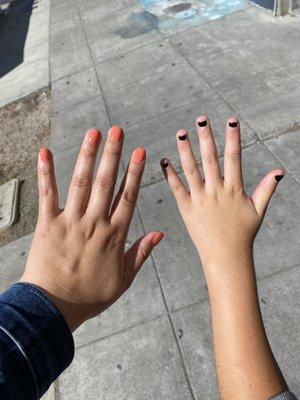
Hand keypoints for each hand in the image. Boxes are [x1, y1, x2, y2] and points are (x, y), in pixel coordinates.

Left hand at [20, 126, 163, 331]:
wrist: (55, 308)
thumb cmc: (91, 295)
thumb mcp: (124, 279)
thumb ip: (142, 253)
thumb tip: (160, 233)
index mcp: (114, 235)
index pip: (128, 196)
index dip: (135, 172)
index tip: (140, 152)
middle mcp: (94, 223)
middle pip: (106, 182)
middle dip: (113, 154)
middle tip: (118, 130)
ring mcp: (70, 221)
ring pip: (81, 182)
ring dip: (87, 155)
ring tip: (93, 133)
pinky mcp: (48, 225)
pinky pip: (47, 195)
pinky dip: (46, 173)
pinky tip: (45, 152)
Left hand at [160, 116, 283, 268]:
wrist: (226, 256)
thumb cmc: (243, 234)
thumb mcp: (258, 210)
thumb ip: (267, 189)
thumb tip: (280, 171)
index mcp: (234, 189)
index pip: (234, 158)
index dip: (233, 138)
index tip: (231, 121)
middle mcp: (216, 191)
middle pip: (211, 159)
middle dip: (207, 137)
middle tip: (201, 119)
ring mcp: (200, 199)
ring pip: (192, 170)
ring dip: (186, 150)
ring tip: (181, 133)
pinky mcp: (187, 209)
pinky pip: (177, 189)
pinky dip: (170, 175)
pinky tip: (164, 161)